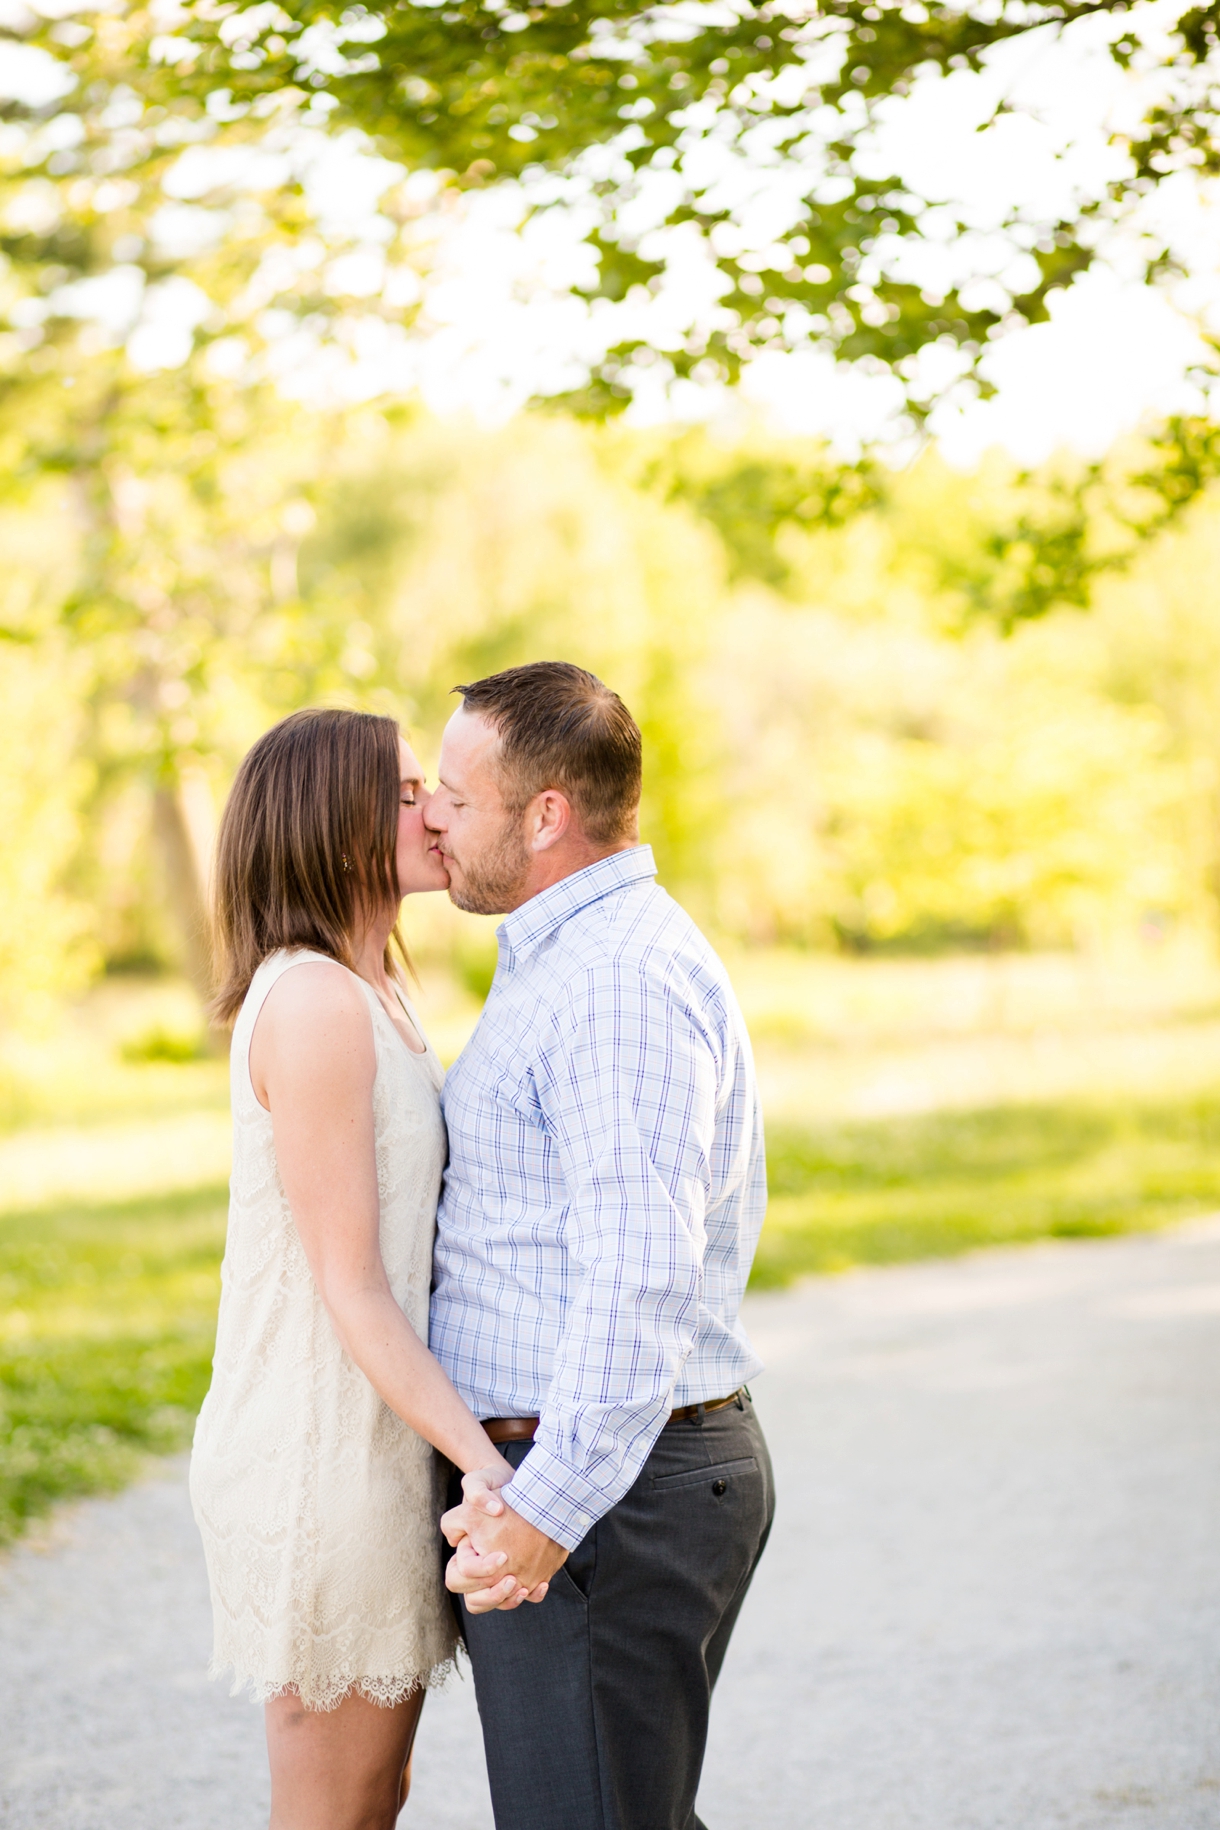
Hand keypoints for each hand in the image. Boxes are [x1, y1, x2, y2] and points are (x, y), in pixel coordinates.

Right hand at [442, 1475, 567, 1614]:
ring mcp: (499, 1575)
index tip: (502, 1556)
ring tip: (523, 1587)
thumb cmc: (495, 1486)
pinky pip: (522, 1597)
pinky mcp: (519, 1575)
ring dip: (507, 1600)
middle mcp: (479, 1568)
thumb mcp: (480, 1481)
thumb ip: (475, 1494)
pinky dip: (532, 1595)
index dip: (478, 1570)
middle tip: (511, 1578)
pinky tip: (542, 1584)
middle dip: (492, 1593)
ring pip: (496, 1604)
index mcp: (464, 1553)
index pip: (459, 1575)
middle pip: (474, 1599)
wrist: (520, 1489)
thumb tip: (493, 1512)